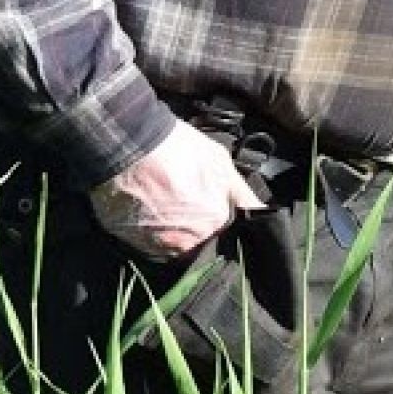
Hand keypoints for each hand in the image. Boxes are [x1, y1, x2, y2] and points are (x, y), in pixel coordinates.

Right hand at [88, 124, 267, 257]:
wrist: (129, 146)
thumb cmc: (180, 150)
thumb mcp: (221, 164)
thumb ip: (242, 194)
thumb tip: (262, 213)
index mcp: (214, 223)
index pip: (223, 234)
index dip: (217, 221)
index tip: (209, 209)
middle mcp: (187, 242)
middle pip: (197, 244)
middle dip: (195, 230)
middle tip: (184, 205)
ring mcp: (156, 246)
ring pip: (171, 247)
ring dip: (171, 234)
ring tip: (163, 208)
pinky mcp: (130, 244)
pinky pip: (146, 246)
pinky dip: (148, 235)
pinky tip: (146, 212)